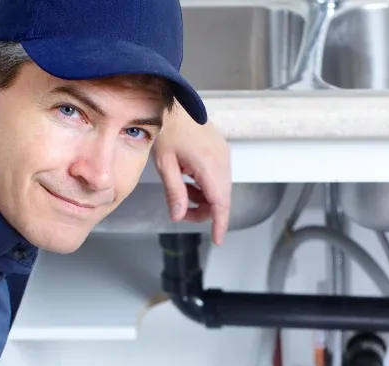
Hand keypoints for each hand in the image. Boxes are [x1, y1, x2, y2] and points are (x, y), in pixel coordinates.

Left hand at [152, 107, 232, 244]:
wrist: (174, 102)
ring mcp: (223, 154)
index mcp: (209, 165)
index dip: (219, 224)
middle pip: (221, 199)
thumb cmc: (167, 128)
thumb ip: (174, 192)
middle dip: (203, 211)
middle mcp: (222, 161)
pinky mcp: (220, 150)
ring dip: (203, 198)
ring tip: (181, 191)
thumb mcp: (165, 164)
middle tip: (180, 212)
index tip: (217, 239)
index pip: (220, 203)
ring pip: (220, 189)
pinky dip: (205, 185)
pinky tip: (188, 180)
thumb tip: (178, 215)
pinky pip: (218, 176)